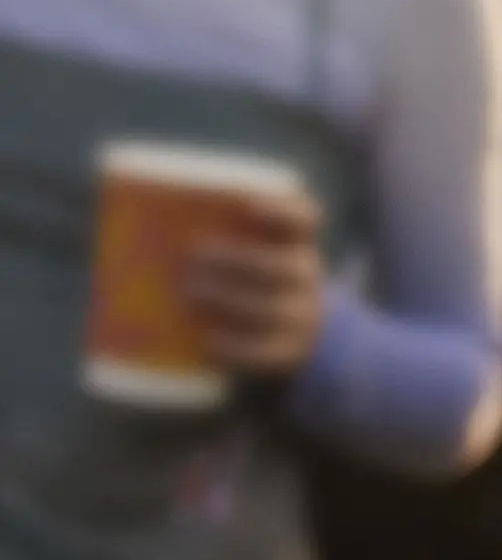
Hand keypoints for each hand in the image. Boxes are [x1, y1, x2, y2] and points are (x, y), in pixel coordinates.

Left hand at [179, 208, 326, 376]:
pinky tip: (207, 340)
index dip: (281, 211)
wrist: (293, 337)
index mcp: (297, 246)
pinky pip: (266, 352)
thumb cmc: (250, 285)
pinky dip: (236, 346)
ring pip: (273, 308)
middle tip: (193, 256)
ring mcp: (300, 318)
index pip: (305, 221)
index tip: (247, 205)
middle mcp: (305, 279)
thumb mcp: (250, 258)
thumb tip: (138, 235)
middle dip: (239, 261)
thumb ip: (215, 242)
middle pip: (283, 267)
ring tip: (189, 294)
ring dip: (230, 299)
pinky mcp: (287, 354)